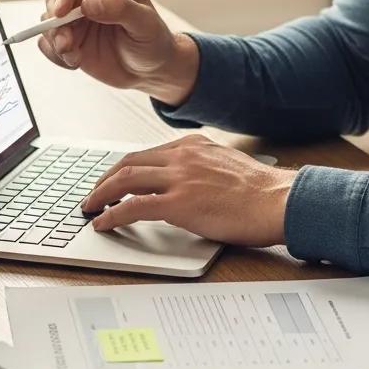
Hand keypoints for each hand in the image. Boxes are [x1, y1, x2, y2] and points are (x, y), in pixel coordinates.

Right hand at [38, 0, 197, 103]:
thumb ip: (120, 10)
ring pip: (48, 21)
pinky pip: (48, 43)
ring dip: (56, 40)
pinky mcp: (70, 40)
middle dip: (55, 20)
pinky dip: (56, 55)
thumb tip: (88, 4)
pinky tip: (76, 62)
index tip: (61, 11)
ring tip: (75, 57)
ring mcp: (76, 19)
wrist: (151, 71)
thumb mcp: (146, 24)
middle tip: (66, 43)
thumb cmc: (154, 41)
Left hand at [80, 134, 296, 246]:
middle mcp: (183, 155)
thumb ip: (203, 168)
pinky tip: (102, 223)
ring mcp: (180, 178)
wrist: (278, 201)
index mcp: (194, 145)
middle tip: (93, 194)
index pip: (148, 153)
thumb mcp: (227, 166)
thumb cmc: (261, 192)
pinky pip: (133, 206)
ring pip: (125, 179)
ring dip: (101, 194)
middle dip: (105, 179)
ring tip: (90, 208)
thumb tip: (188, 186)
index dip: (125, 168)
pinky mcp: (179, 203)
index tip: (114, 179)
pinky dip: (112, 214)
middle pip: (129, 162)